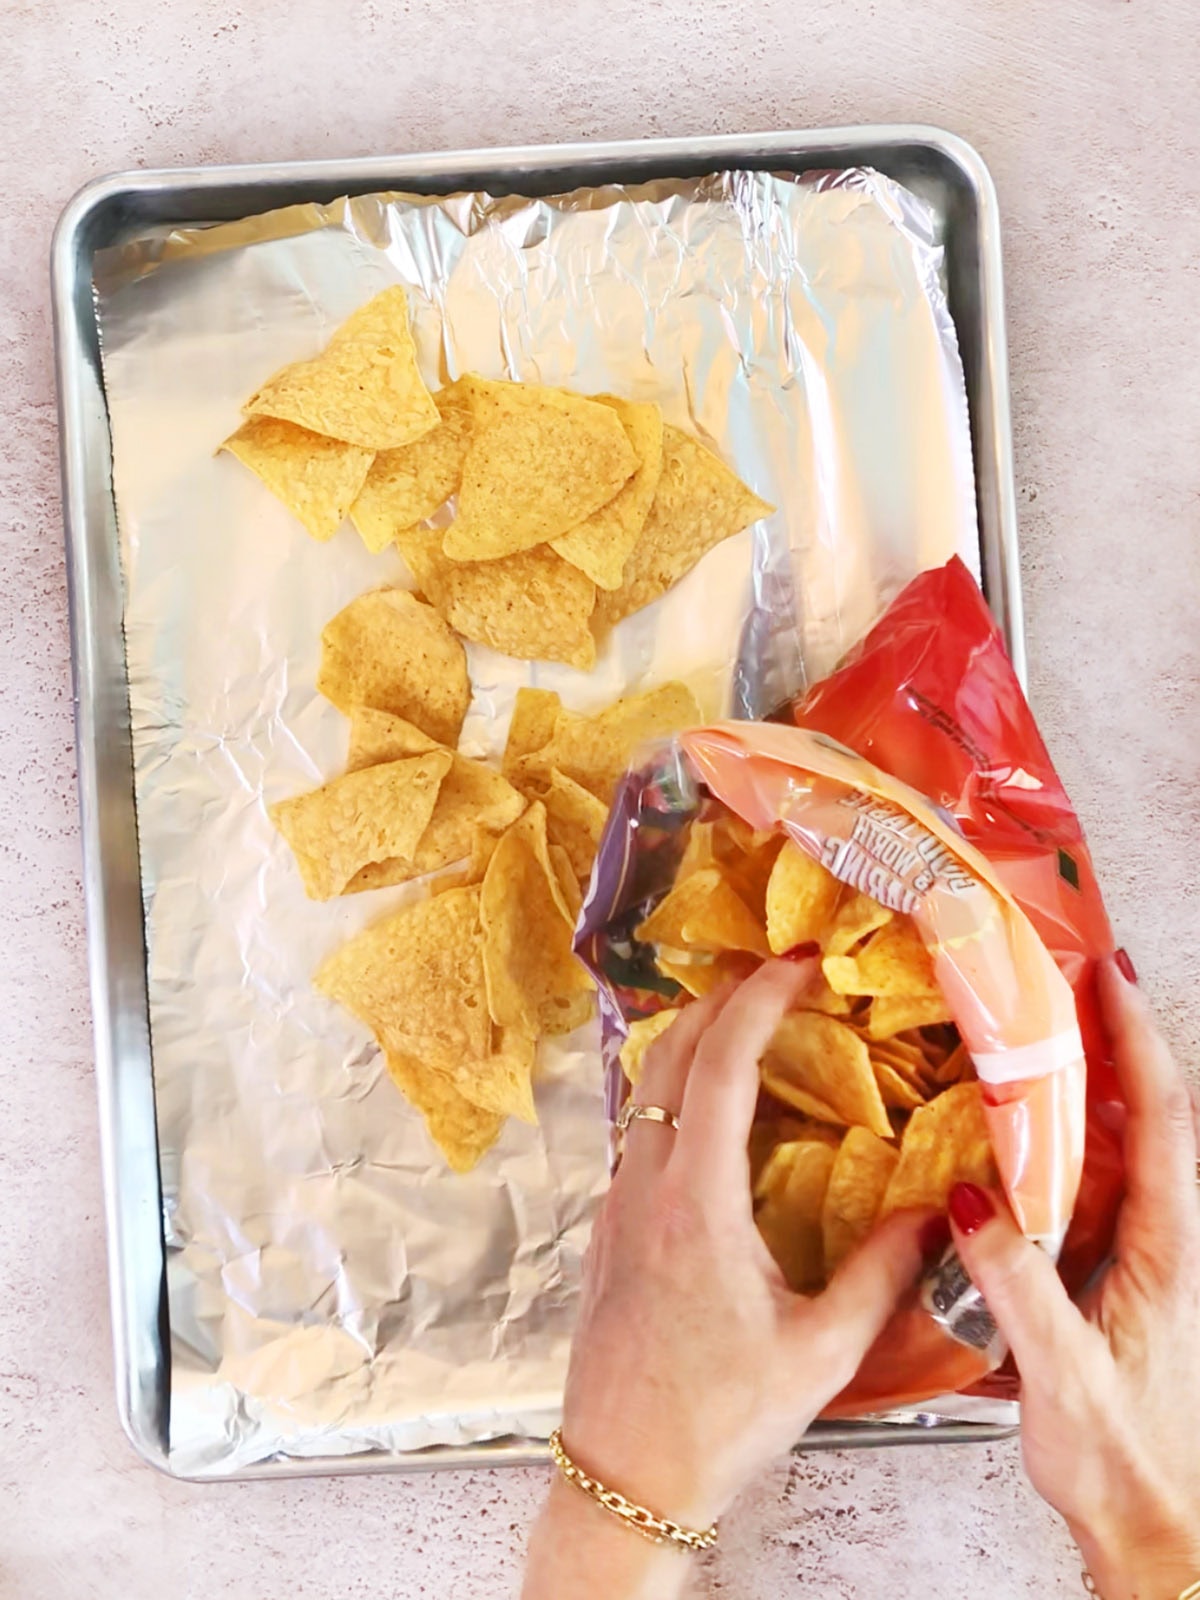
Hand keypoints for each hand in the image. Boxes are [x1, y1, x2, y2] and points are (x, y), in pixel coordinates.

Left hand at [523, 959, 936, 1598]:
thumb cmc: (718, 1419)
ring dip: (692, 1038)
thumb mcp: (821, 1352)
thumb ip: (882, 1275)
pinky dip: (673, 1088)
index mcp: (696, 1203)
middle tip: (777, 972)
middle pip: (670, 1055)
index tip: (797, 964)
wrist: (624, 1474)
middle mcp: (646, 1187)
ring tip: (747, 1018)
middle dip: (722, 997)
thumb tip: (935, 1214)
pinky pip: (637, 1129)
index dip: (758, 1001)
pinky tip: (710, 1107)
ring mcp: (617, 1204)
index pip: (720, 1067)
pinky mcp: (608, 1228)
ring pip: (643, 1088)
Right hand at [949, 956, 1199, 1599]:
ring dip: (1102, 1086)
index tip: (1108, 978)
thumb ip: (1016, 1284)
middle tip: (1078, 981)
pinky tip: (1038, 1138)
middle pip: (1155, 1117)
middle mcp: (1168, 1245)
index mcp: (1166, 1251)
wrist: (1159, 1530)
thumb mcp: (1060, 1373)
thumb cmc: (1122, 1463)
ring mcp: (1150, 1263)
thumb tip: (972, 1201)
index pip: (1160, 1120)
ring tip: (1055, 1035)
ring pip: (1133, 1151)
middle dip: (1122, 1042)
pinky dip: (1080, 1143)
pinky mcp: (1126, 1284)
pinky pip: (1106, 1191)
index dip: (1136, 1043)